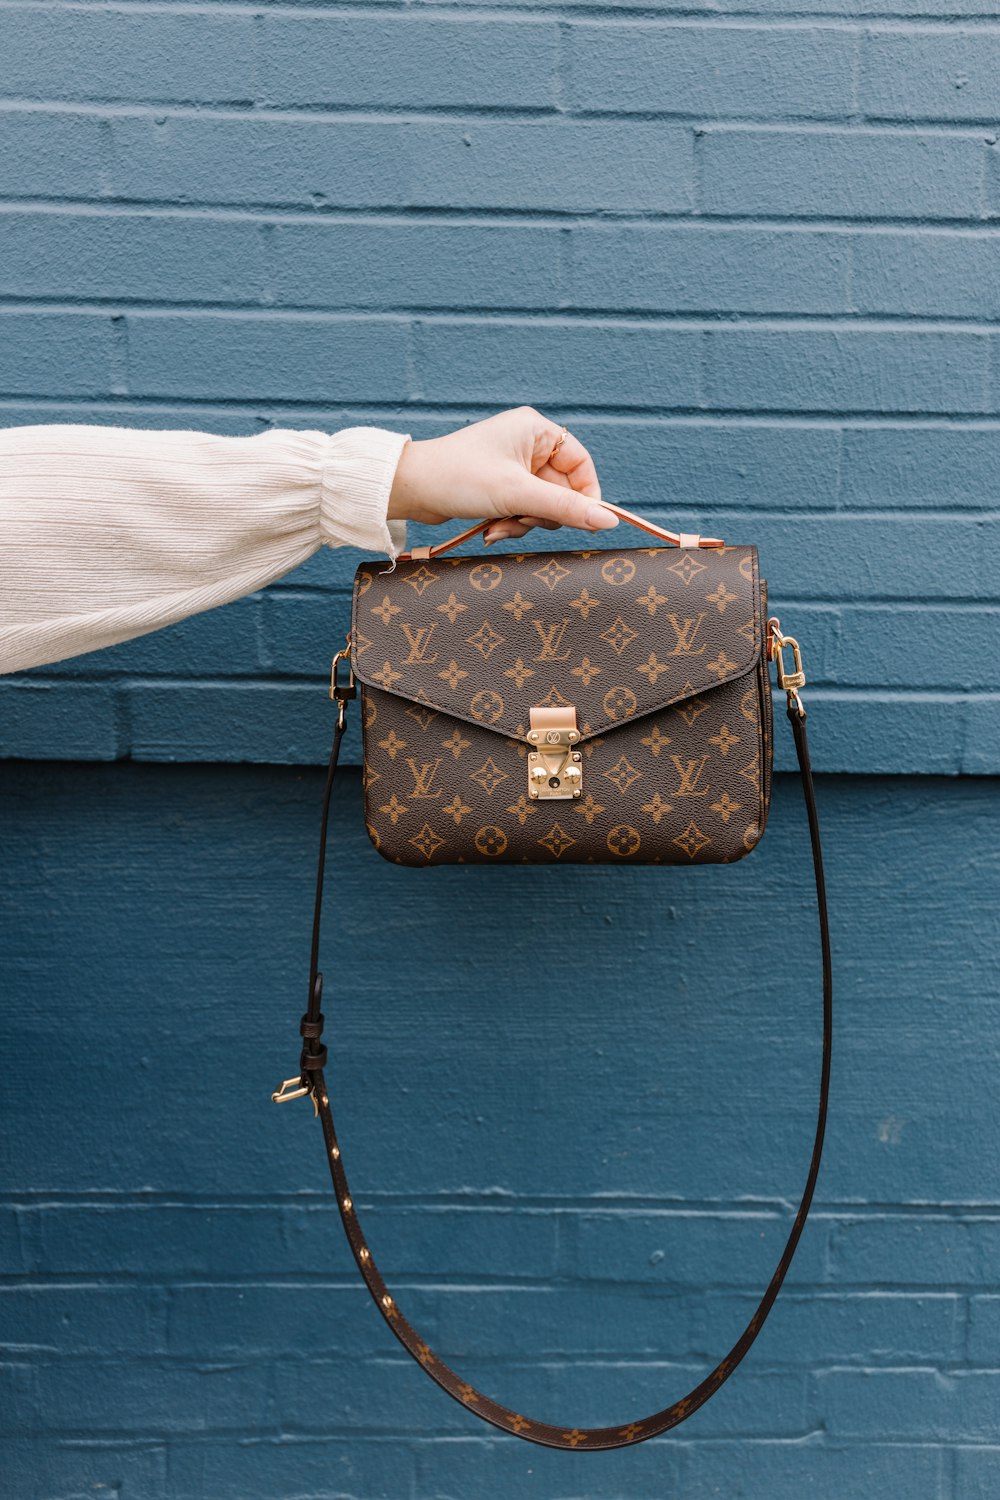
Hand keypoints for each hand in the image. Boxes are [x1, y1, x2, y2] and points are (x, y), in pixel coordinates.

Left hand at [387, 407, 618, 545]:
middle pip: (562, 490)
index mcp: (536, 430)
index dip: (586, 496)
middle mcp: (527, 444)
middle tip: (522, 519)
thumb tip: (608, 522)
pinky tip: (490, 530)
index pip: (581, 464)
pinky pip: (522, 510)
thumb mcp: (518, 494)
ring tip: (498, 526)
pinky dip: (510, 524)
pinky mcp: (500, 487)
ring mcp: (514, 467)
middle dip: (543, 514)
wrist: (410, 488)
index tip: (584, 522)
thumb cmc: (460, 478)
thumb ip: (565, 508)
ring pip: (542, 506)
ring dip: (524, 523)